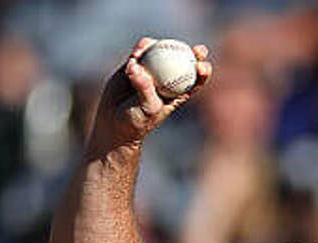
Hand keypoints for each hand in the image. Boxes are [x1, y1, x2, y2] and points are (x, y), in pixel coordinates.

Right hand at [89, 39, 212, 153]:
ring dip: (162, 46)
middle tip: (198, 50)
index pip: (195, 80)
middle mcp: (168, 78)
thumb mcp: (146, 108)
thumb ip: (145, 89)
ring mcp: (154, 68)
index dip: (203, 71)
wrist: (114, 120)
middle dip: (195, 53)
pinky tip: (137, 52)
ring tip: (152, 52)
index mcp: (178, 93)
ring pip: (163, 52)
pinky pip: (142, 50)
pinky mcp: (139, 62)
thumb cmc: (136, 120)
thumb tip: (137, 67)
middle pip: (186, 61)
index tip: (202, 67)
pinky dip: (141, 49)